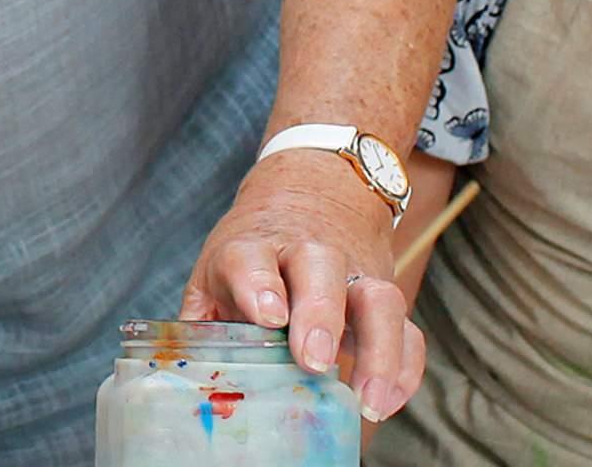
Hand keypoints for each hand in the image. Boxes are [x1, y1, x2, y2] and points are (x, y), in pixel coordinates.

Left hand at [181, 151, 423, 424]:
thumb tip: (183, 378)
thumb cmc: (253, 251)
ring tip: (368, 398)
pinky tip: (388, 399)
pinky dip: (405, 365)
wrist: (311, 192)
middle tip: (313, 358)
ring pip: (378, 297)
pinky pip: (408, 328)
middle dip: (319, 313)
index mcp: (253, 246)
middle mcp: (307, 253)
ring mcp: (353, 273)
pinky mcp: (384, 295)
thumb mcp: (216, 272)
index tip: (266, 315)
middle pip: (319, 269)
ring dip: (378, 348)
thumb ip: (203, 321)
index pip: (251, 257)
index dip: (258, 284)